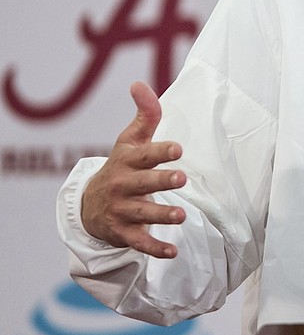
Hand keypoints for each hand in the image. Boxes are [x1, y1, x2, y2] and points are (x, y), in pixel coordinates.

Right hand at [80, 81, 186, 257]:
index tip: (178, 148)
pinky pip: (139, 242)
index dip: (161, 151)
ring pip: (142, 213)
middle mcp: (123, 186)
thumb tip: (139, 83)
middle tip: (182, 177)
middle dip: (161, 181)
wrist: (89, 204)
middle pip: (143, 183)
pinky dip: (154, 248)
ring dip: (161, 214)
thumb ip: (144, 114)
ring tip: (181, 215)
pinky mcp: (123, 233)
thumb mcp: (129, 141)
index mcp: (127, 161)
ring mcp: (121, 210)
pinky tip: (172, 251)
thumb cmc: (122, 165)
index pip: (145, 155)